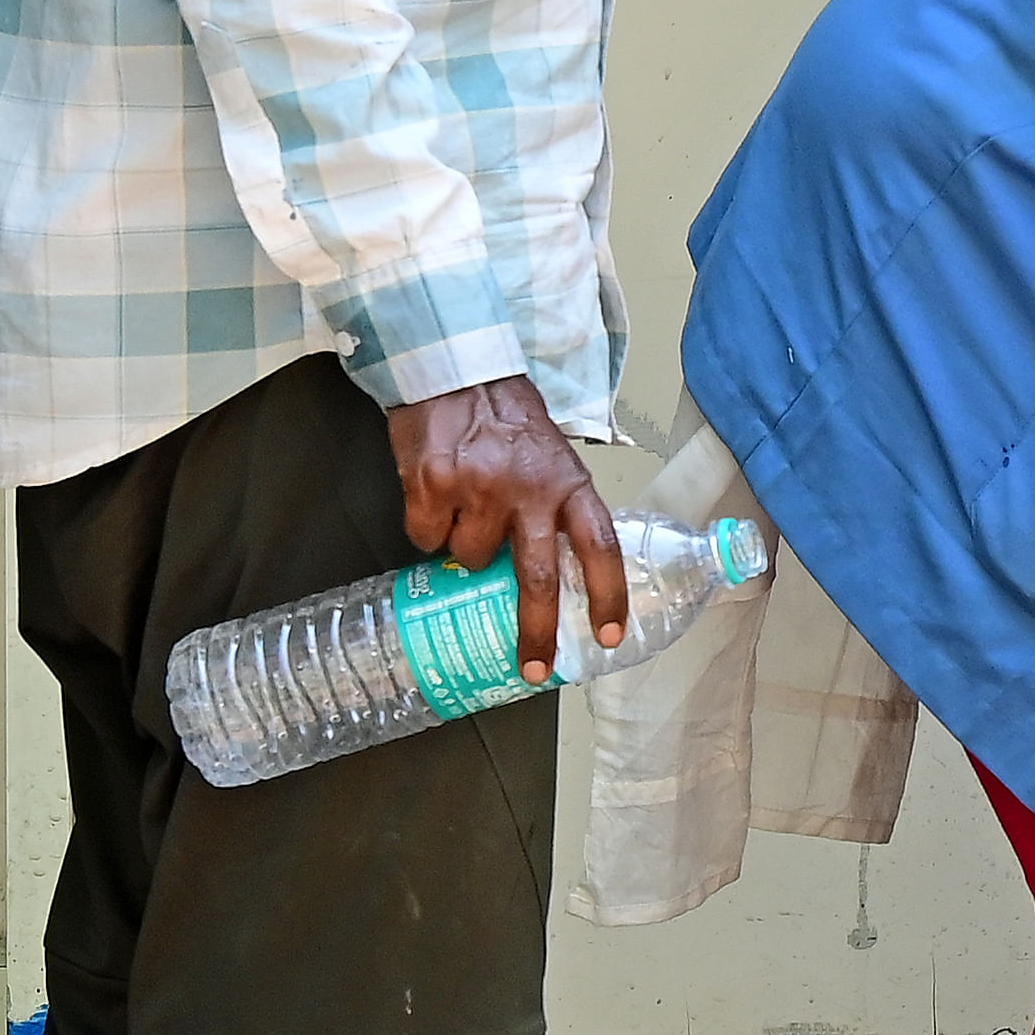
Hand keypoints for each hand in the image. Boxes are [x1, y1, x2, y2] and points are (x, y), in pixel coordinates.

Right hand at [390, 376, 625, 685]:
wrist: (456, 368)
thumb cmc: (508, 418)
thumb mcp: (551, 458)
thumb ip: (554, 507)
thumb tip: (551, 570)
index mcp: (568, 483)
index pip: (601, 546)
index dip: (608, 595)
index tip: (607, 636)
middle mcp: (529, 490)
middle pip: (536, 579)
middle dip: (535, 632)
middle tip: (532, 666)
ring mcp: (479, 489)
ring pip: (470, 559)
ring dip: (465, 549)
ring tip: (466, 507)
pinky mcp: (432, 486)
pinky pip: (426, 538)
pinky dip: (427, 529)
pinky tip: (434, 495)